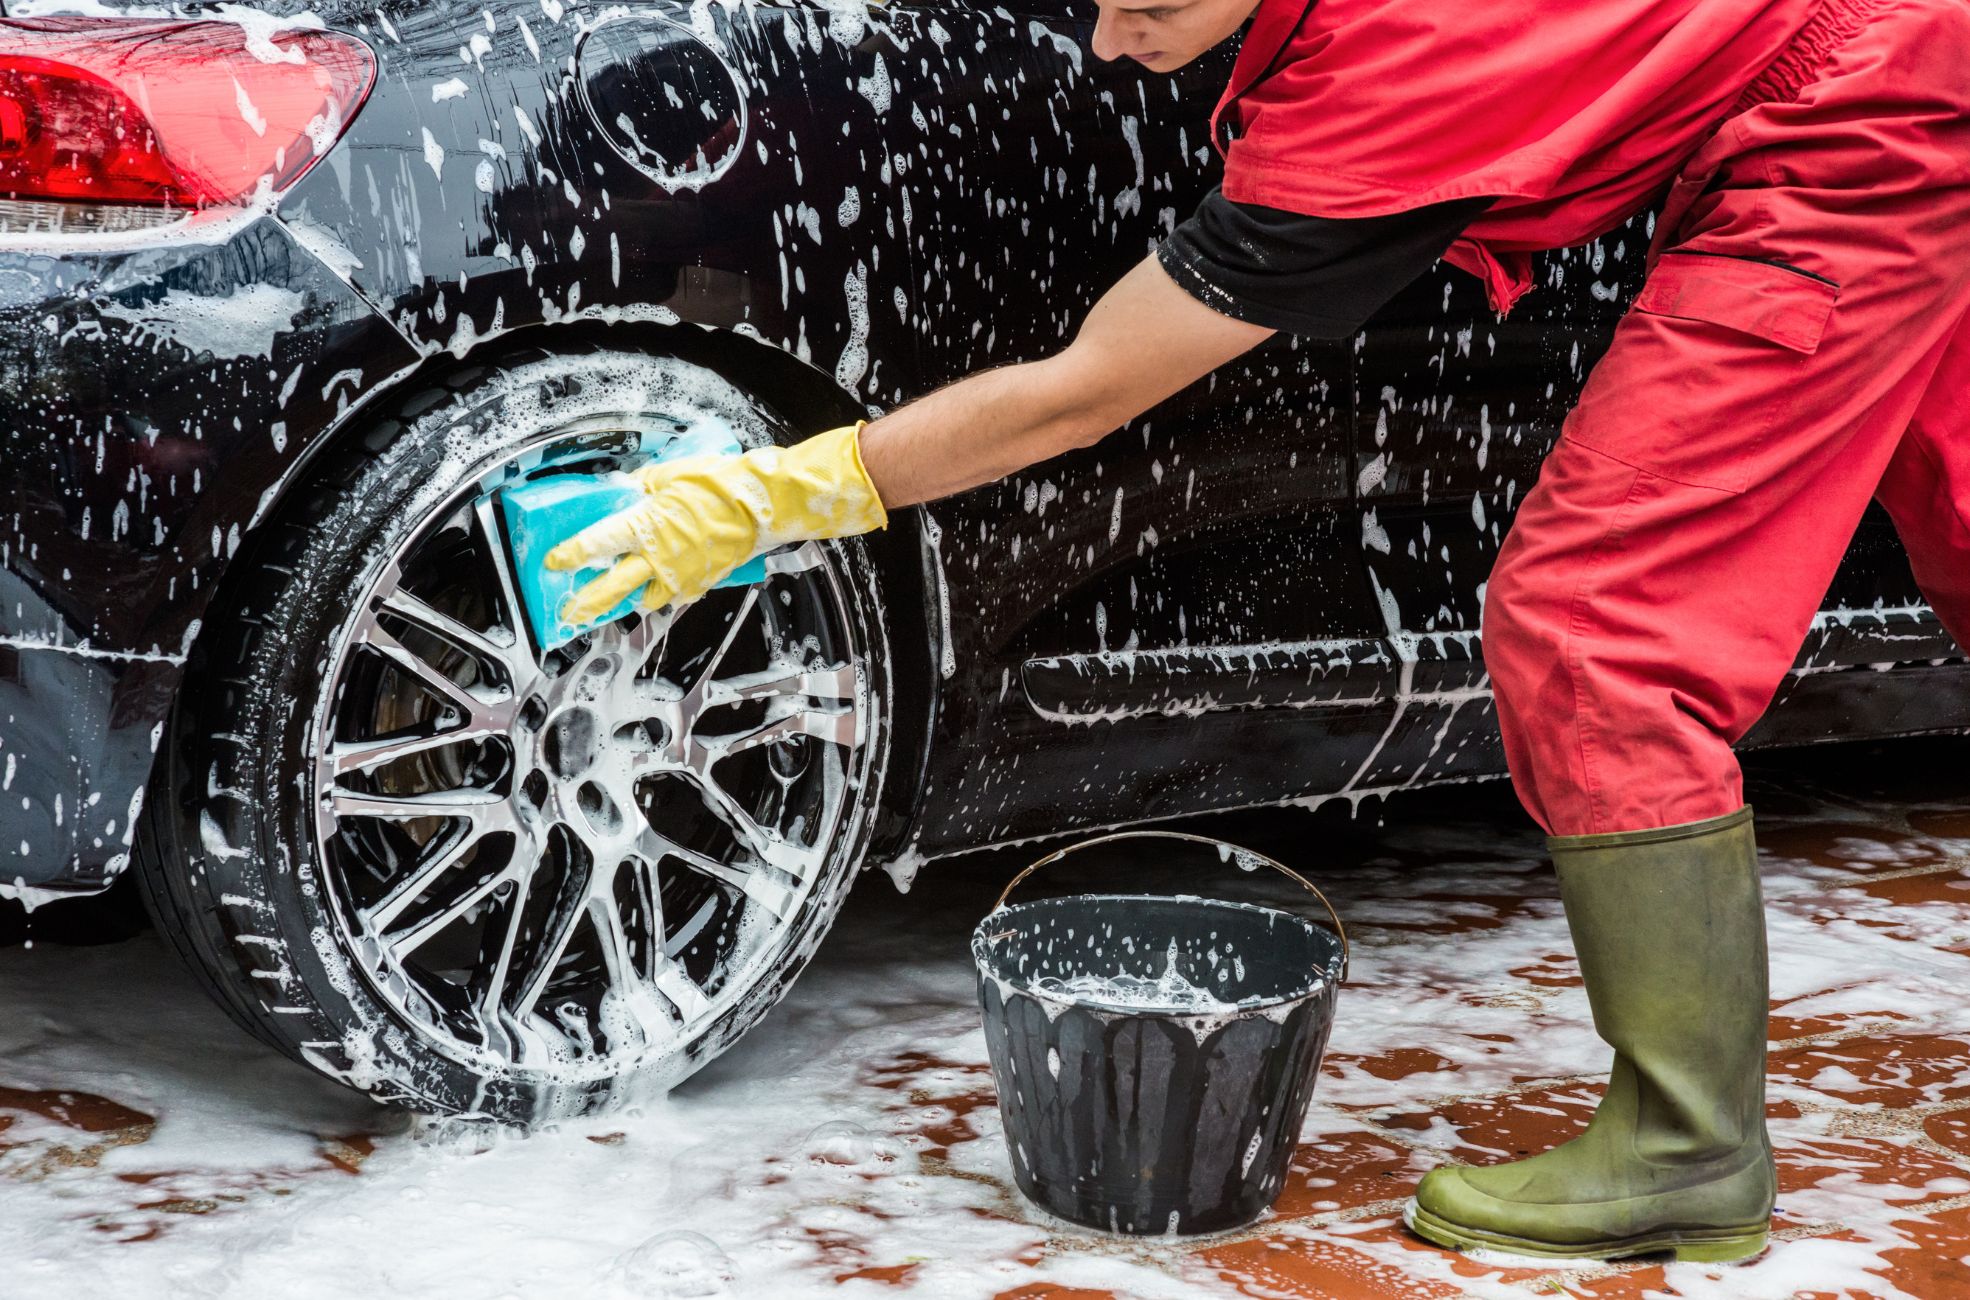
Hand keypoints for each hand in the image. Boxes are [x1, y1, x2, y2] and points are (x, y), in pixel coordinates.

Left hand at [544, 424, 886, 622]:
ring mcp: (682, 574)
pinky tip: (664, 583)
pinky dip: (666, 590)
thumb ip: (644, 487)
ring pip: (646, 597)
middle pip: (613, 587)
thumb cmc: (721, 484)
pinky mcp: (702, 582)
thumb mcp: (672, 474)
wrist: (764, 504)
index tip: (554, 562)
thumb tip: (628, 491)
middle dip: (588, 602)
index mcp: (645, 525)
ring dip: (632, 597)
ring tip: (620, 597)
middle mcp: (659, 557)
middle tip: (570, 611)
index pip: (597, 543)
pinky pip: (676, 593)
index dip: (572, 555)